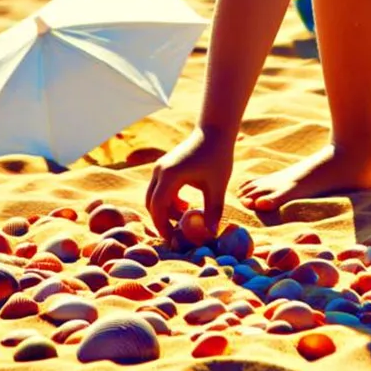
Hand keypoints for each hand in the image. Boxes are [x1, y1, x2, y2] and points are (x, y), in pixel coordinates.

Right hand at [144, 126, 234, 245]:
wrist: (215, 131)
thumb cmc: (218, 156)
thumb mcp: (217, 185)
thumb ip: (213, 210)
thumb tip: (211, 233)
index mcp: (170, 175)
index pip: (158, 206)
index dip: (162, 225)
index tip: (172, 239)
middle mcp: (160, 171)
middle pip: (152, 203)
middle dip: (161, 220)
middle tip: (175, 234)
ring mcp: (161, 167)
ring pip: (154, 196)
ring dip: (165, 210)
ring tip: (184, 217)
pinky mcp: (165, 166)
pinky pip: (159, 189)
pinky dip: (168, 200)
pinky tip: (184, 205)